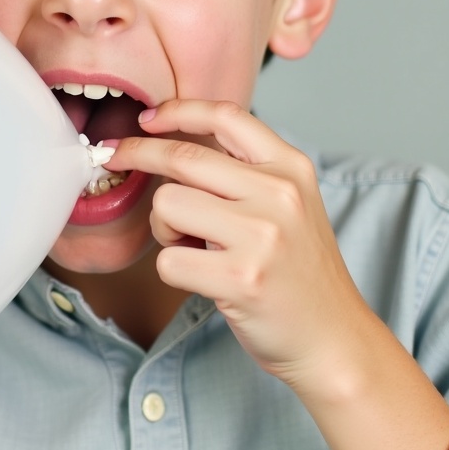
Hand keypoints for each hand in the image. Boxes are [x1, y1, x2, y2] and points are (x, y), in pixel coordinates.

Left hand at [109, 99, 376, 391]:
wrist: (334, 339)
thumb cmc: (299, 274)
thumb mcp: (290, 205)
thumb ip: (245, 173)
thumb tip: (172, 146)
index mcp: (291, 168)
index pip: (227, 117)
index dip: (178, 110)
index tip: (148, 118)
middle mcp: (279, 194)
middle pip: (183, 157)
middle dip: (137, 155)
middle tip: (114, 159)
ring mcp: (262, 236)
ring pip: (167, 205)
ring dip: (164, 228)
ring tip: (193, 247)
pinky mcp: (241, 279)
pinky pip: (168, 259)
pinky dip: (173, 270)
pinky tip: (202, 278)